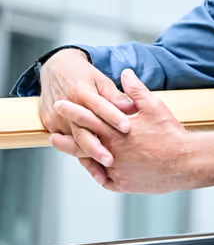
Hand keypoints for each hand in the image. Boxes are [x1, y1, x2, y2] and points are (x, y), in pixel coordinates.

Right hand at [39, 49, 134, 164]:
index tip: (127, 128)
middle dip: (96, 147)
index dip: (113, 117)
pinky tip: (95, 172)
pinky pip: (68, 146)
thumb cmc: (82, 75)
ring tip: (103, 175)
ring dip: (88, 160)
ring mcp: (56, 118)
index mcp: (81, 90)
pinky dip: (81, 159)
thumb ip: (116, 96)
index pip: (98, 106)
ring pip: (74, 143)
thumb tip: (132, 108)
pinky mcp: (51, 126)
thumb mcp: (100, 80)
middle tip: (111, 160)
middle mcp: (66, 106)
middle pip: (82, 130)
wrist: (55, 70)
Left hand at [51, 69, 213, 193]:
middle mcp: (112, 151)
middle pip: (83, 143)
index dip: (73, 110)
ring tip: (72, 153)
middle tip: (53, 135)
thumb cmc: (171, 134)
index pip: (89, 117)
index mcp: (117, 131)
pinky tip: (98, 169)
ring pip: (92, 163)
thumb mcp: (154, 107)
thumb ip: (135, 91)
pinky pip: (106, 180)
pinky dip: (101, 174)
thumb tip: (125, 73)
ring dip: (80, 156)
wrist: (185, 162)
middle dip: (66, 138)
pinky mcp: (124, 184)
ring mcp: (116, 170)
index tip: (61, 104)